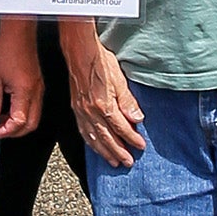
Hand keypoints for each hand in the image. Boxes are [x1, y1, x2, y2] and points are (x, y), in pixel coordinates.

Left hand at [0, 19, 41, 137]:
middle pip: (31, 124)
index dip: (7, 130)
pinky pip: (34, 106)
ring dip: (19, 123)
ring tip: (2, 119)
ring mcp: (39, 89)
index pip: (20, 121)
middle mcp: (36, 92)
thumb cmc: (6, 51)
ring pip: (34, 116)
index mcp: (25, 91)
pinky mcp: (38, 85)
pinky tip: (9, 108)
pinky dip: (23, 113)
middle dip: (15, 132)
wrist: (19, 35)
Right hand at [66, 37, 146, 169]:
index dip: (131, 138)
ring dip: (104, 151)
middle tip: (128, 162)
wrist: (80, 53)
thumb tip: (137, 119)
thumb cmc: (101, 62)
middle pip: (107, 137)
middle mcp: (91, 112)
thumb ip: (128, 101)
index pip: (121, 128)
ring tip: (113, 161)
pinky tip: (95, 146)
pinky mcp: (76, 108)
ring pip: (94, 138)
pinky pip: (83, 131)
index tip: (140, 146)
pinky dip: (90, 142)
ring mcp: (82, 111)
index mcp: (104, 105)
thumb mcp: (120, 79)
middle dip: (119, 151)